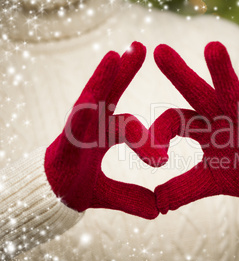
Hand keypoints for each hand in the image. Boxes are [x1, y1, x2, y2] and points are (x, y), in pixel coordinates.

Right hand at [45, 42, 166, 218]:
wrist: (49, 195)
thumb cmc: (79, 185)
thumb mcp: (110, 193)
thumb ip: (131, 197)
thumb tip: (157, 211)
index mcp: (107, 133)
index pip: (130, 121)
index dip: (148, 134)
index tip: (163, 159)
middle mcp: (93, 125)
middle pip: (110, 93)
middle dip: (123, 71)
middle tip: (139, 46)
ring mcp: (77, 130)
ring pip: (90, 101)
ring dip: (103, 79)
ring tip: (115, 56)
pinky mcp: (62, 142)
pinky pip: (72, 125)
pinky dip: (81, 113)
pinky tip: (89, 102)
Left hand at [152, 42, 238, 213]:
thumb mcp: (207, 182)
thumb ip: (182, 189)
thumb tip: (156, 206)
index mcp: (203, 128)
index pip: (174, 120)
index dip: (158, 133)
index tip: (155, 158)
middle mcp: (222, 119)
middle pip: (198, 94)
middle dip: (180, 74)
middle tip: (160, 50)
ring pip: (233, 94)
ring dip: (223, 73)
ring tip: (211, 47)